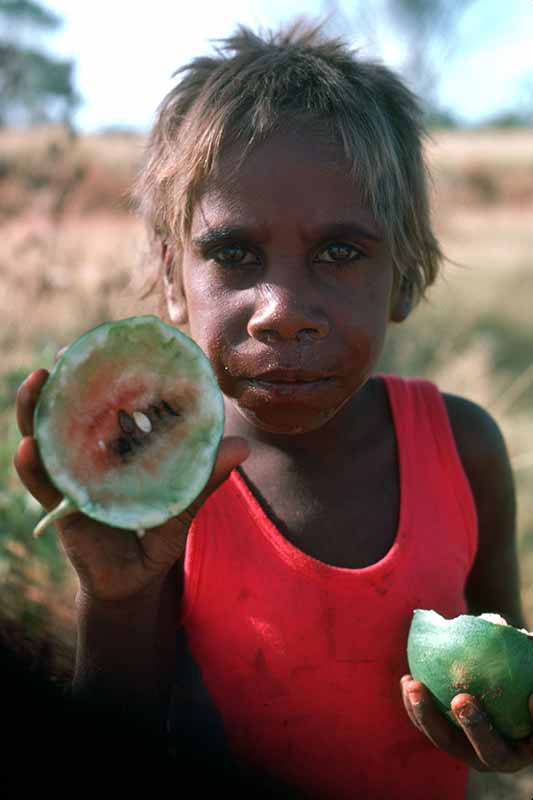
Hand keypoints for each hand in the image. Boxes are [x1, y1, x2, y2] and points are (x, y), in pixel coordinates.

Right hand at [14, 368, 248, 603]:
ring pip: (48, 439)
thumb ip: (204, 478)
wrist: (134, 583)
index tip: (106, 346)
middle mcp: (95, 456)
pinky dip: (34, 466)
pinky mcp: (62, 506)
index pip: (112, 405)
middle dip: (63, 384)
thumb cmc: (159, 536)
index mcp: (124, 447)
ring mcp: (75, 477)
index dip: (106, 377)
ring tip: (37, 385)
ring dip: (37, 412)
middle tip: (62, 356)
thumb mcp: (182, 504)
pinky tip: (28, 447)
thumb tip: (243, 447)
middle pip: (72, 413)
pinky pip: (43, 483)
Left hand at [401, 674, 532, 772]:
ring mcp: (463, 745)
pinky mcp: (447, 732)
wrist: (522, 699)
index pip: (493, 750)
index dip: (477, 729)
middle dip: (435, 720)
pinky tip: (407, 679)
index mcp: (509, 755)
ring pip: (434, 734)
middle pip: (453, 745)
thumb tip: (532, 699)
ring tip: (411, 683)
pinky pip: (426, 721)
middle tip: (420, 687)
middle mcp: (482, 756)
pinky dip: (414, 703)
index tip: (463, 699)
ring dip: (418, 711)